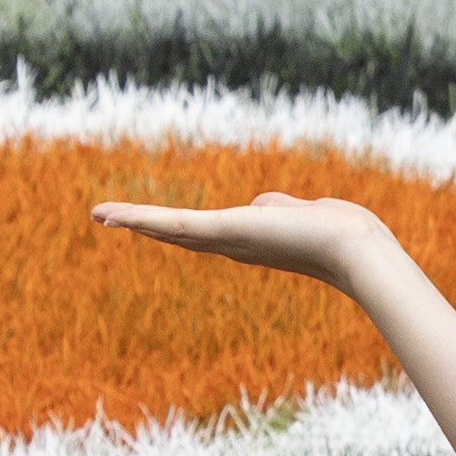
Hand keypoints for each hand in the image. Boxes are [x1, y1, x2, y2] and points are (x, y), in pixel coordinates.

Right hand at [86, 189, 403, 292]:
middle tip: (107, 218)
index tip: (146, 223)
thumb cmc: (339, 231)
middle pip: (179, 234)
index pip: (203, 233)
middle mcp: (234, 246)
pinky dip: (142, 219)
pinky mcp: (223, 232)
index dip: (172, 228)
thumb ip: (278, 208)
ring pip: (171, 229)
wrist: (354, 248)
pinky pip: (174, 224)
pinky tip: (114, 215)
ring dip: (133, 220)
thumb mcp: (299, 212)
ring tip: (100, 214)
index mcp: (249, 240)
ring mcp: (227, 241)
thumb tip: (267, 207)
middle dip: (143, 225)